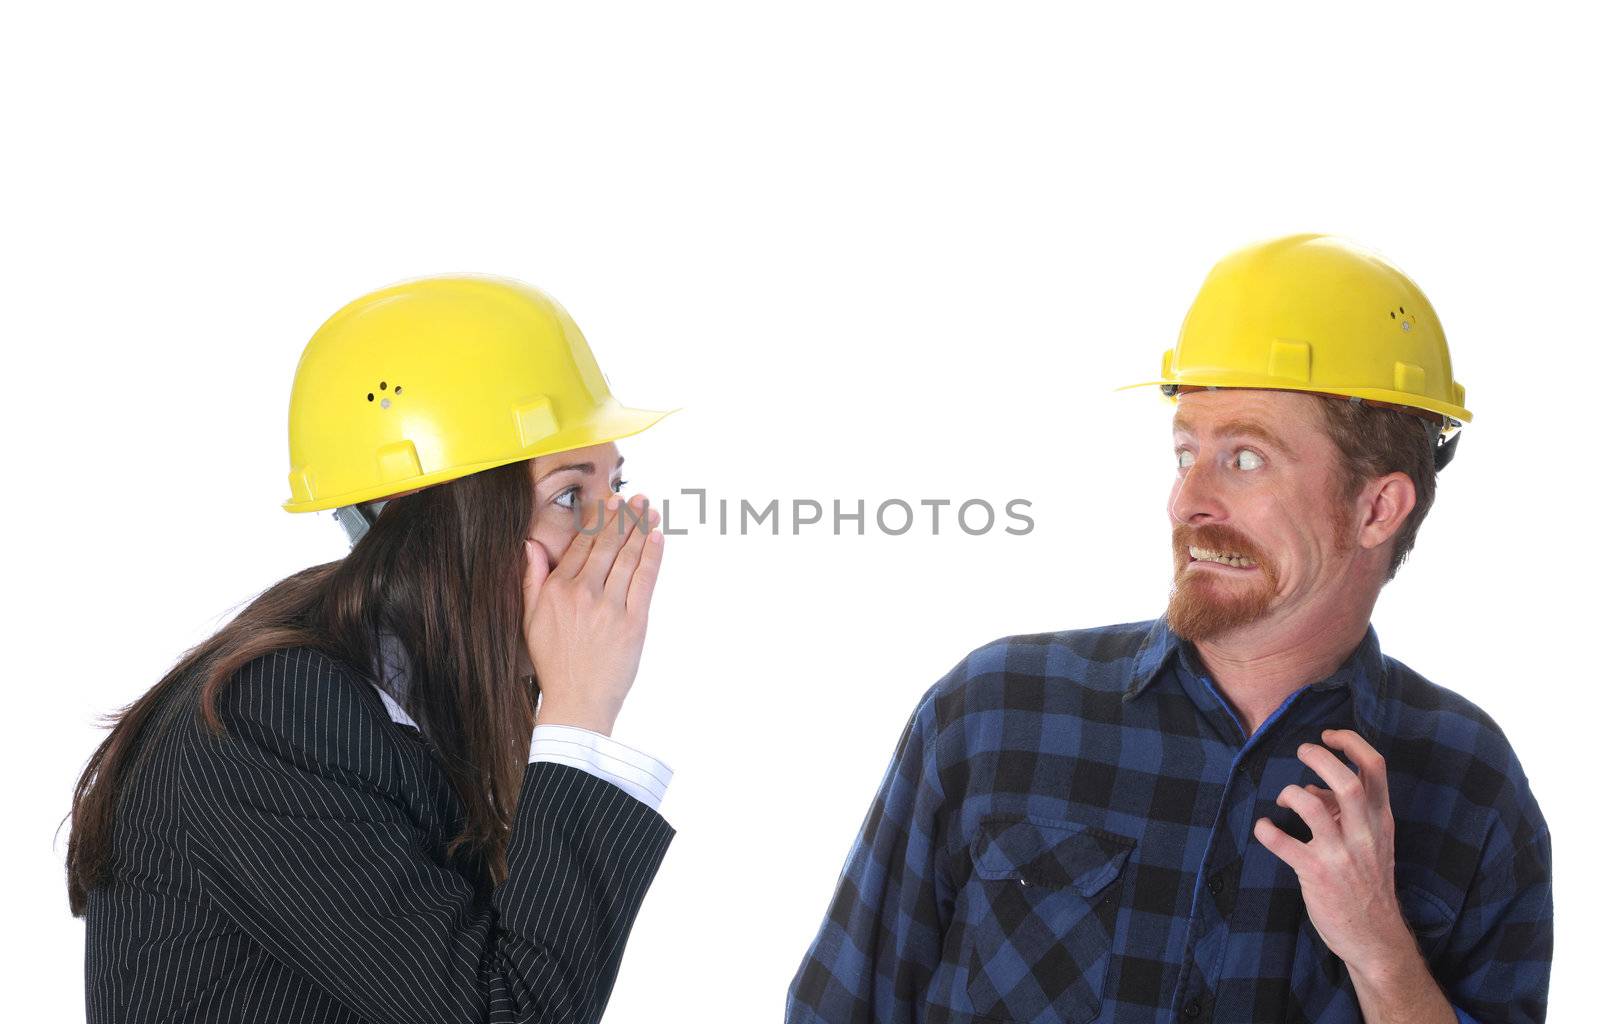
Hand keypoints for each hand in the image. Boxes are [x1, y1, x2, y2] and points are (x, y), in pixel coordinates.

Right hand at [521, 492, 663, 734]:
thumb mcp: (529, 620)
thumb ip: (531, 580)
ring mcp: (608, 606)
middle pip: (607, 544)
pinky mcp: (633, 622)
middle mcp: (582, 593)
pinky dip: (652, 555)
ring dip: (641, 529)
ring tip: (650, 510)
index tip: (610, 502)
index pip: (582, 545)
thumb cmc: (554, 663)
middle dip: (624, 517)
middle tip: (637, 498)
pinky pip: (644, 579)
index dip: (599, 520)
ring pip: (627, 557)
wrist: (577, 701)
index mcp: (557, 589)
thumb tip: (530, 545)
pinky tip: (657, 537)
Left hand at [1253, 728, 1415, 976]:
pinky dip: (1266, 830)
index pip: (1376, 769)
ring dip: (1290, 793)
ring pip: (1312, 806)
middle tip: (1302, 751)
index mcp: (1380, 821)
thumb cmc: (1368, 883)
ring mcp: (1340, 855)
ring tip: (1284, 798)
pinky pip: (1282, 843)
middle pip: (1346, 782)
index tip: (1330, 735)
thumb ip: (1346, 812)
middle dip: (1319, 757)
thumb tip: (1311, 786)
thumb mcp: (1371, 843)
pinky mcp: (1316, 874)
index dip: (1352, 743)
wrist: (1376, 937)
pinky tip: (1263, 828)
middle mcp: (1364, 834)